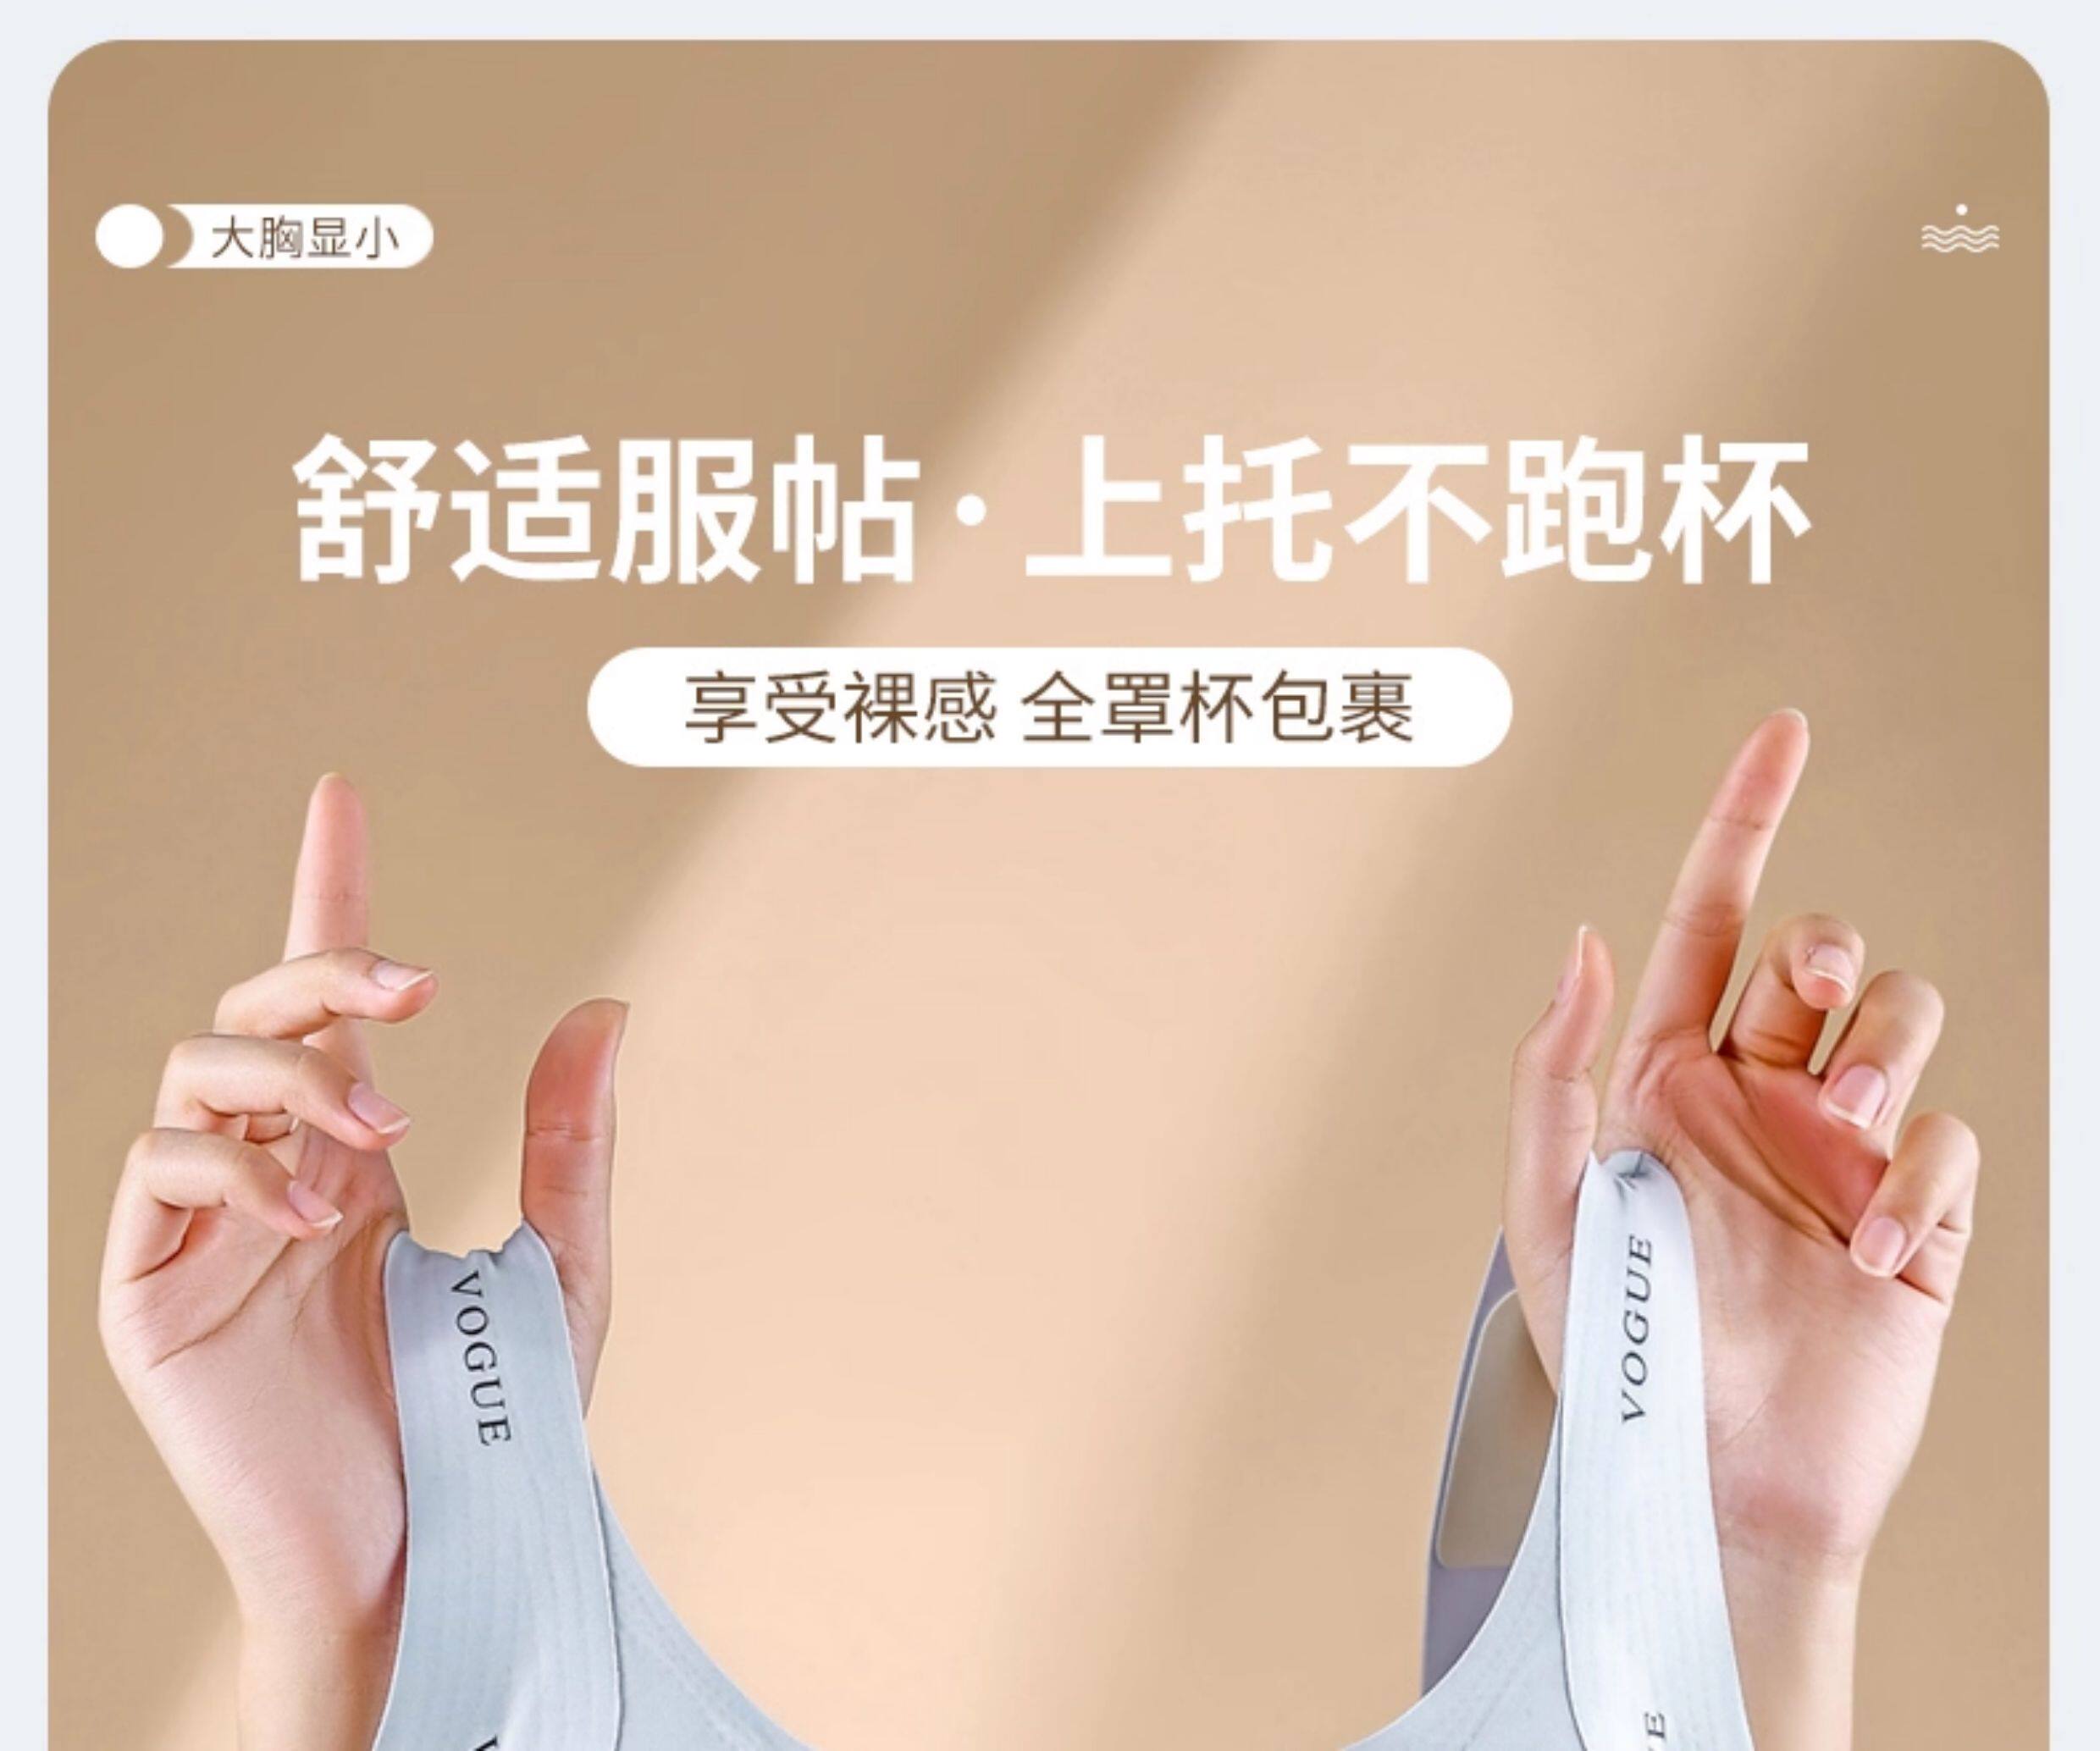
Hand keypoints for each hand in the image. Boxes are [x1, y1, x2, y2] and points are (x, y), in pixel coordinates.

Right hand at [98, 776, 627, 1750]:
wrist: (437, 1555)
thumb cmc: (500, 1427)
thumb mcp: (563, 1263)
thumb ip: (573, 1135)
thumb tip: (607, 1000)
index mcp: (357, 1160)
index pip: (325, 1003)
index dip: (326, 893)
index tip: (341, 793)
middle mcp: (274, 1177)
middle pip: (255, 1012)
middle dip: (322, 975)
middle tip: (410, 991)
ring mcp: (204, 1232)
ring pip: (193, 1070)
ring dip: (287, 1073)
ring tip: (376, 1142)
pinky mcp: (151, 1296)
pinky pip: (152, 1172)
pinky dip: (233, 1164)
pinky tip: (312, 1213)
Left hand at [1503, 711, 1977, 1750]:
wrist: (1713, 1479)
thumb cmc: (1618, 1355)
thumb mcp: (1548, 1209)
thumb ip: (1556, 1072)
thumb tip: (1580, 944)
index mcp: (1666, 1074)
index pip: (1708, 915)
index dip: (1745, 819)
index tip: (1782, 734)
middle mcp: (1757, 1094)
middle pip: (1819, 947)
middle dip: (1821, 950)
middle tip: (1801, 1016)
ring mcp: (1839, 1149)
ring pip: (1898, 1014)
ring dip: (1880, 1048)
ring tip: (1841, 1133)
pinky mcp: (1911, 1212)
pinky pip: (1946, 1139)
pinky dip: (1916, 1176)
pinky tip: (1872, 1244)